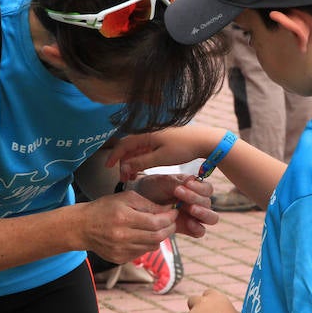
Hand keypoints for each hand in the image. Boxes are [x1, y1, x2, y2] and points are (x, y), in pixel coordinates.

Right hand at [80, 191, 177, 263]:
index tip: (174, 212)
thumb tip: (168, 210)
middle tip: (172, 222)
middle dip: (169, 229)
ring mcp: (121, 250)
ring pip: (152, 246)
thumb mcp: (125, 198)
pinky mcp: (120, 259)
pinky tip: (144, 235)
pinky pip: (142, 252)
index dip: (169, 218)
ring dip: (160, 236)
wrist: (83, 227)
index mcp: (123, 218)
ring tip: (158, 227)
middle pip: (157, 237)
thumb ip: (148, 204)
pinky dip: (148, 244)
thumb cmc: (105, 208)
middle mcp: (122, 237)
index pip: (155, 223)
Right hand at [107, 126, 223, 179]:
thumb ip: (141, 162)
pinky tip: (141, 170)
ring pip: (137, 151)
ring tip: (130, 177)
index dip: (113, 156)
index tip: (107, 166)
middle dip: (123, 162)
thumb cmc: (184, 148)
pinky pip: (145, 151)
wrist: (204, 140)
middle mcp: (149, 134)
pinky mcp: (162, 142)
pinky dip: (140, 161)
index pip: (123, 144)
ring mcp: (155, 138)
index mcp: (146, 135)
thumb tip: (124, 166)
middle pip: (129, 148)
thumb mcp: (161, 158)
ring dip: (131, 163)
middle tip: (123, 178)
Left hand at [134, 174, 218, 237]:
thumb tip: (193, 180)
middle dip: (197, 199)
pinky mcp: (188, 228)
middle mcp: (197, 202)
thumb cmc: (152, 188)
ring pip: (211, 218)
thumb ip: (178, 182)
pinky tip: (188, 223)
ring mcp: (193, 216)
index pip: (207, 189)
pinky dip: (197, 228)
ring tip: (190, 209)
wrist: (139, 202)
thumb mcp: (163, 182)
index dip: (200, 188)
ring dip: (203, 213)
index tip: (186, 184)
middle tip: (181, 195)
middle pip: (209, 203)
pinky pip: (200, 231)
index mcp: (194, 188)